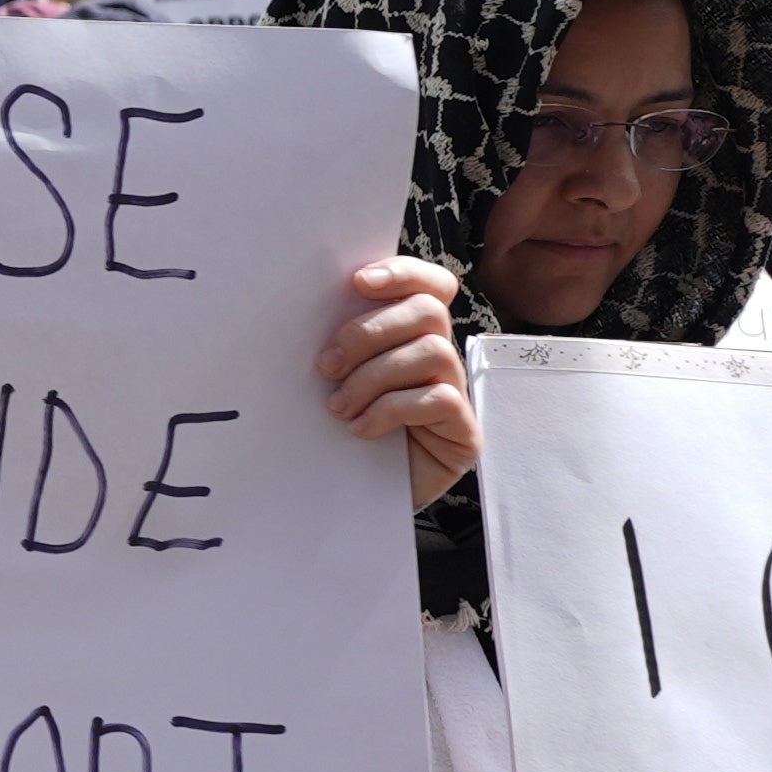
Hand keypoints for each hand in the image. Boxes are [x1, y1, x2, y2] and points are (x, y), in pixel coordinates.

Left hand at [319, 253, 476, 506]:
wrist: (350, 498)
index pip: (431, 285)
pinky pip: (439, 398)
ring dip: (374, 377)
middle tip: (326, 365)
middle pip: (427, 312)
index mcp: (410, 336)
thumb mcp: (333, 379)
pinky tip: (361, 429)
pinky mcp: (464, 431)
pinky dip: (391, 410)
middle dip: (369, 332)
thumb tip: (306, 304)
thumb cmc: (335, 432)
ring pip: (432, 352)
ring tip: (338, 407)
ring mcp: (457, 394)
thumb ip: (339, 342)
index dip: (404, 273)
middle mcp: (440, 358)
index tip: (358, 282)